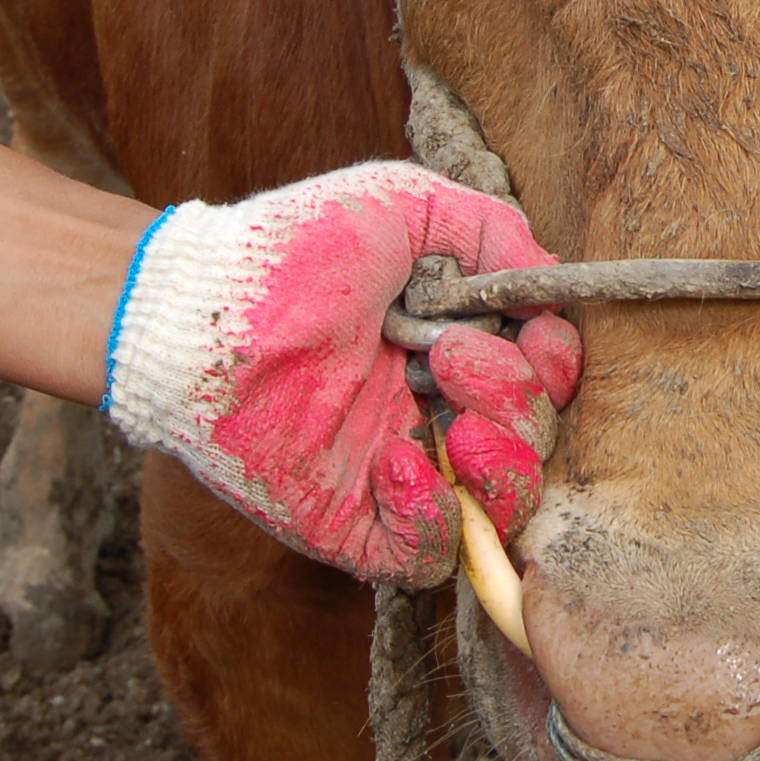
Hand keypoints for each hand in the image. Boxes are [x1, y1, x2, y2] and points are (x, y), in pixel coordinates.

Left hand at [100, 162, 580, 582]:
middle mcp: (432, 415)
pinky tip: (397, 460)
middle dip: (518, 400)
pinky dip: (433, 516)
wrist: (205, 308)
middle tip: (449, 356)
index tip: (533, 335)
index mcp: (451, 349)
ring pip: (498, 508)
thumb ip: (494, 231)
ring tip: (455, 421)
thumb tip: (552, 284)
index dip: (554, 365)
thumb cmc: (295, 244)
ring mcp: (397, 474)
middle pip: (533, 443)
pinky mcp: (353, 525)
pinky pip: (427, 557)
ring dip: (503, 466)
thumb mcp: (408, 203)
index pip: (543, 381)